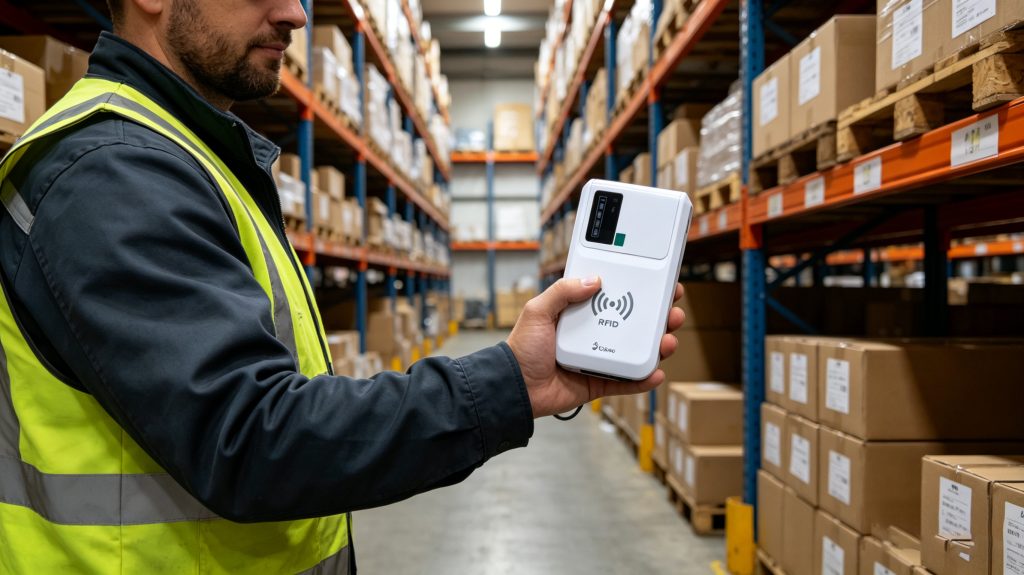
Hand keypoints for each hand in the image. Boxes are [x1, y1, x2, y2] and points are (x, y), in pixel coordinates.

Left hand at [506, 277, 685, 417]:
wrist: (514, 387)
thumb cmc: (520, 348)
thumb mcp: (538, 311)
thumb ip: (563, 292)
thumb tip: (594, 280)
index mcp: (581, 314)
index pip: (615, 298)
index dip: (638, 290)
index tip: (660, 282)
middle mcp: (594, 335)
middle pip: (633, 324)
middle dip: (658, 318)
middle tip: (673, 312)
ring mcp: (599, 360)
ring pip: (635, 352)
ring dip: (657, 347)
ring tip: (668, 341)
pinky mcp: (599, 384)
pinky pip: (626, 382)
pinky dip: (643, 379)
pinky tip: (656, 372)